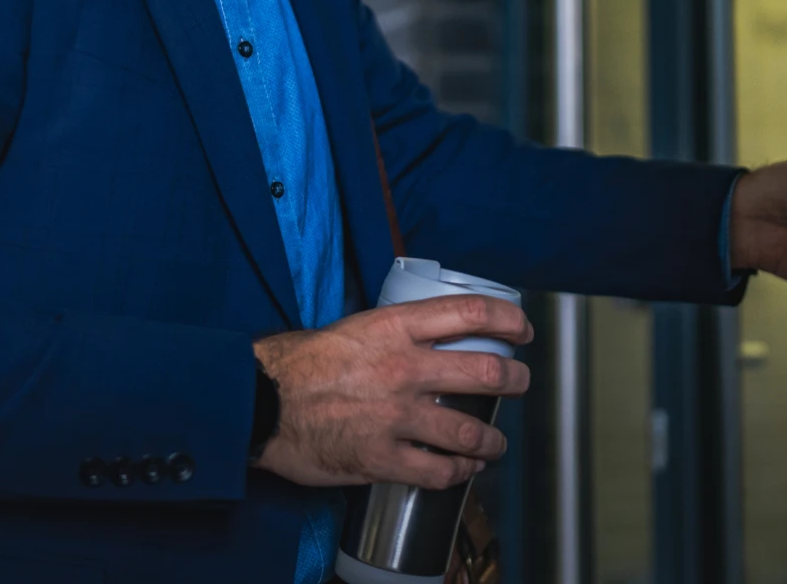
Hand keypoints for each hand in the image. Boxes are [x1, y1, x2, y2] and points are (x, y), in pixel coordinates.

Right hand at [252, 295, 532, 489]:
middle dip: (514, 380)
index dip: (508, 320)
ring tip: (496, 443)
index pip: (470, 313)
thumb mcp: (359, 325)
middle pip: (484, 372)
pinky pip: (436, 471)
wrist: (263, 402)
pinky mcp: (381, 458)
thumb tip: (439, 332)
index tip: (522, 330)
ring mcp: (395, 416)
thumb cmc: (306, 361)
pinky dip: (459, 473)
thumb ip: (402, 330)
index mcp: (398, 327)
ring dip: (492, 440)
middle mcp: (405, 368)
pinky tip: (464, 469)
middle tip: (521, 383)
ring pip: (469, 431)